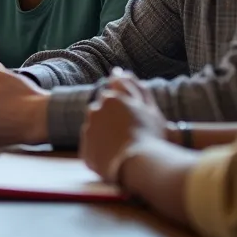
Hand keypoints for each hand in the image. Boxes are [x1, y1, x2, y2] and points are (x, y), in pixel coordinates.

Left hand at [81, 68, 168, 182]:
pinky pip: (94, 151)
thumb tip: (121, 72)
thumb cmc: (150, 135)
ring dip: (106, 137)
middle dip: (112, 122)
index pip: (111, 98)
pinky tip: (117, 159)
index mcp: (111, 99)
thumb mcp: (148, 108)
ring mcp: (89, 132)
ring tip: (125, 149)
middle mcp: (95, 112)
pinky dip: (103, 154)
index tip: (127, 119)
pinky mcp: (86, 153)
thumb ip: (135, 88)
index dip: (121, 109)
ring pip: (96, 132)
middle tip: (129, 135)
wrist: (141, 164)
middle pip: (102, 114)